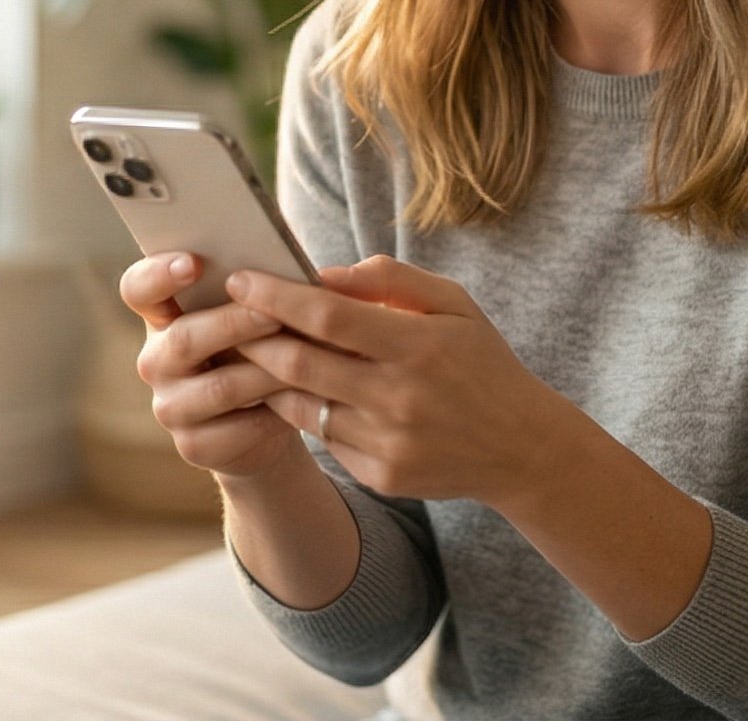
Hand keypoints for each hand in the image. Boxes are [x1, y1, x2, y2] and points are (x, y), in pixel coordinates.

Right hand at [120, 251, 304, 479]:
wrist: (264, 423)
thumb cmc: (259, 351)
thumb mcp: (250, 317)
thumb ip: (255, 291)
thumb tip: (293, 273)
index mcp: (163, 316)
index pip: (138, 288)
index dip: (159, 274)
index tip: (194, 262)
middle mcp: (156, 360)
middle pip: (184, 339)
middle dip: (234, 324)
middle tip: (276, 314)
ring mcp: (170, 406)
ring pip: (219, 388)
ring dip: (267, 371)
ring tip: (309, 360)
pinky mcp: (193, 445)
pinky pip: (238, 429)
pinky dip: (277, 413)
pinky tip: (304, 401)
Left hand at [227, 255, 577, 504]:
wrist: (523, 448)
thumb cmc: (480, 363)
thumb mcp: (453, 305)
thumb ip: (391, 280)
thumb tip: (324, 273)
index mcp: (418, 346)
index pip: (327, 317)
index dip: (275, 296)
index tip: (239, 279)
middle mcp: (400, 398)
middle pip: (298, 362)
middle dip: (250, 334)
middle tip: (224, 314)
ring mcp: (389, 442)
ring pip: (300, 404)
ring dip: (264, 375)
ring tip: (247, 349)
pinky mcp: (381, 475)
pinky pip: (323, 437)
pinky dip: (302, 410)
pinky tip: (292, 390)